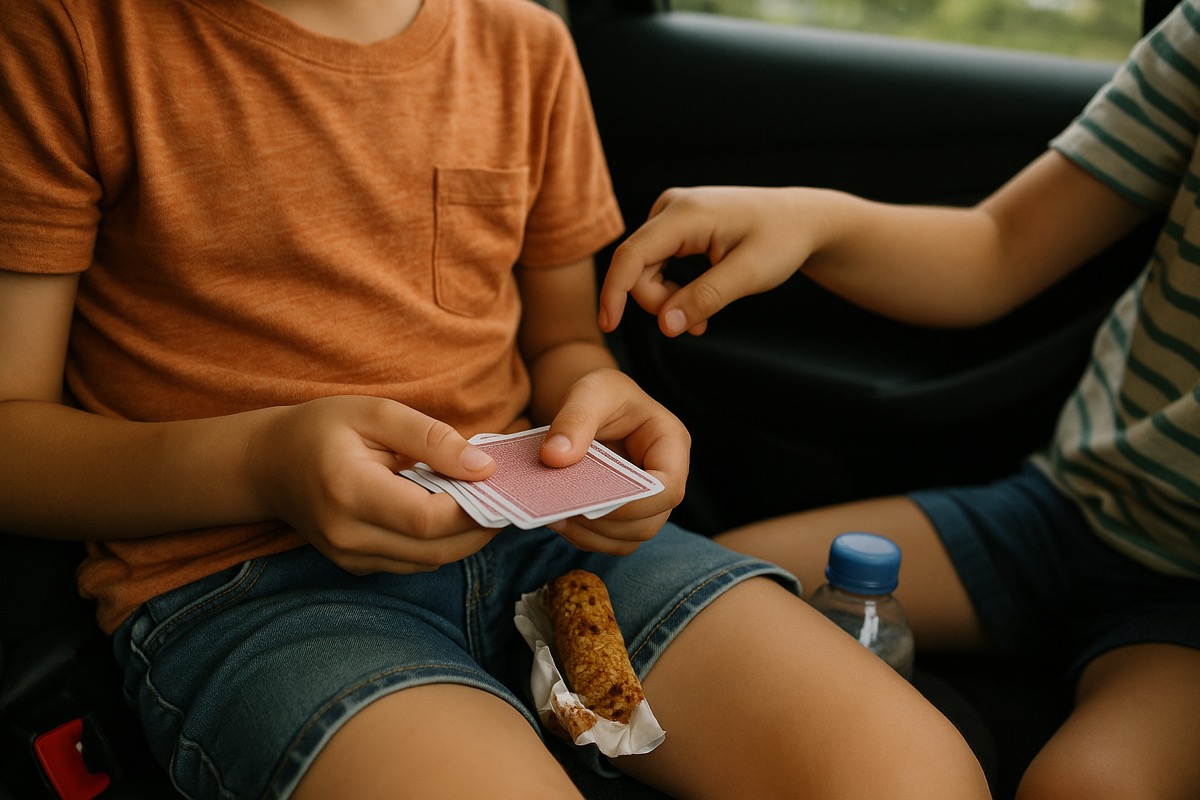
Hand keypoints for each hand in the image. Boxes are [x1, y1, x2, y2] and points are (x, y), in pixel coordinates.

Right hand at [245, 395, 499, 574]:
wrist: (267, 465)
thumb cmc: (322, 429)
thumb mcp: (376, 413)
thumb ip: (431, 438)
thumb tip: (483, 467)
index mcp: (350, 492)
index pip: (427, 519)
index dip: (473, 507)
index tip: (498, 482)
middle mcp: (348, 535)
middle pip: (436, 549)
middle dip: (479, 526)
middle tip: (503, 495)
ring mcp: (350, 557)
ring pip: (430, 562)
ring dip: (464, 537)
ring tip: (478, 500)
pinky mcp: (357, 566)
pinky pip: (415, 563)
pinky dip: (440, 543)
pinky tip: (448, 512)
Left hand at [535, 368, 688, 553]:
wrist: (591, 405)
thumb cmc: (600, 392)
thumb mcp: (589, 392)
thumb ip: (574, 420)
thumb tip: (554, 458)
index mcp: (670, 443)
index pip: (669, 488)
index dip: (635, 504)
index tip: (590, 503)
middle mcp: (666, 477)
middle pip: (650, 521)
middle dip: (606, 525)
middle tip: (562, 512)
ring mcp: (648, 500)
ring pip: (630, 538)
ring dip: (593, 536)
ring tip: (554, 518)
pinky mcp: (626, 514)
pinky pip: (612, 540)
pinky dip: (585, 537)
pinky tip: (557, 520)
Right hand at [599, 186, 821, 336]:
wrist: (801, 219)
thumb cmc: (781, 240)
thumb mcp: (748, 275)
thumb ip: (705, 299)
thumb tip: (665, 325)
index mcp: (686, 213)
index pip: (632, 255)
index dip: (615, 292)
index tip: (608, 326)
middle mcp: (670, 206)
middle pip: (637, 267)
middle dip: (660, 304)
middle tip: (697, 327)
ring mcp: (670, 213)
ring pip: (644, 269)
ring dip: (667, 300)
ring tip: (701, 319)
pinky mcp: (674, 224)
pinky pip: (656, 264)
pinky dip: (671, 289)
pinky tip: (695, 301)